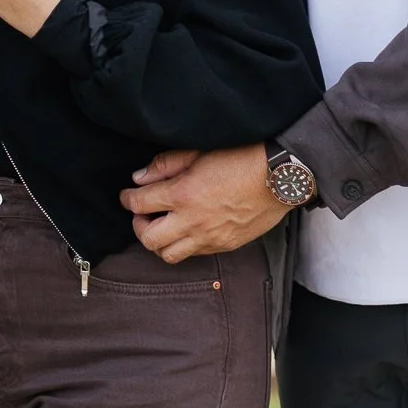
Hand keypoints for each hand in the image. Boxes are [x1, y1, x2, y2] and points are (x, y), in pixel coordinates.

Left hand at [120, 144, 284, 261]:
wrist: (280, 177)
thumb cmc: (241, 158)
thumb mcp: (198, 152)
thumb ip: (165, 165)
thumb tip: (139, 178)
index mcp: (182, 194)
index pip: (139, 204)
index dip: (128, 199)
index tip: (127, 196)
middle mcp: (192, 222)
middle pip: (148, 238)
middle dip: (138, 226)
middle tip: (142, 215)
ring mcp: (209, 238)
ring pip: (169, 255)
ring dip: (159, 242)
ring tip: (162, 227)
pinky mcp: (225, 246)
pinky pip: (194, 255)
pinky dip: (183, 246)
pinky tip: (186, 231)